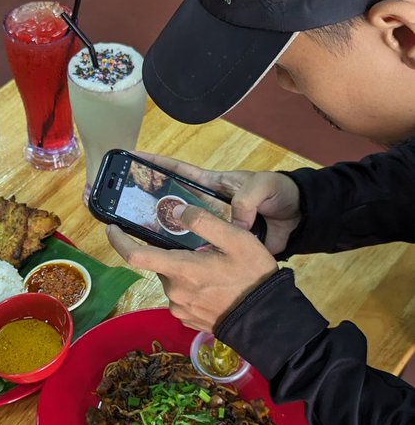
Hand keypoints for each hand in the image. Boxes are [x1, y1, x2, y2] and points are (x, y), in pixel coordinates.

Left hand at [107, 201, 277, 332]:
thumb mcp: (237, 240)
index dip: (119, 241)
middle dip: (174, 254)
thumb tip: (176, 212)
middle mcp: (174, 292)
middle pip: (161, 265)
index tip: (112, 228)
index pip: (136, 256)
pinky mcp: (187, 320)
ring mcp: (180, 309)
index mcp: (182, 270)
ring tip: (215, 269)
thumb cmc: (253, 277)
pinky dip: (192, 287)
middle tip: (203, 250)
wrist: (267, 320)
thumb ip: (205, 223)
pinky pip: (182, 296)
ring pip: (172, 280)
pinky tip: (214, 287)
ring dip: (184, 272)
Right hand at [133, 151, 300, 255]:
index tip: (132, 159)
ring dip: (163, 238)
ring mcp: (213, 229)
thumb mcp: (263, 186)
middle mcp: (206, 207)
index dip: (155, 164)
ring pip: (181, 233)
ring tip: (139, 241)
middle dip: (148, 206)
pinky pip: (200, 254)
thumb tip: (235, 224)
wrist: (300, 220)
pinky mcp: (222, 249)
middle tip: (124, 210)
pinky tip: (170, 266)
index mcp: (212, 185)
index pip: (178, 171)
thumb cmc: (280, 193)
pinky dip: (187, 259)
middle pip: (171, 205)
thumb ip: (246, 199)